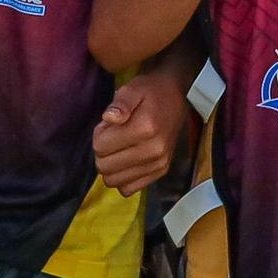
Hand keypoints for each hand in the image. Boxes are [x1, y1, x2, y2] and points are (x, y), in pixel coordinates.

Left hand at [92, 69, 189, 193]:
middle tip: (112, 136)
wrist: (178, 96)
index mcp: (145, 128)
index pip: (100, 146)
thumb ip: (120, 103)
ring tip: (120, 148)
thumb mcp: (132, 89)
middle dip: (102, 151)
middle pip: (104, 166)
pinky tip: (126, 161)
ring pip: (114, 180)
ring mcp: (158, 164)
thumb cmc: (151, 92)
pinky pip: (128, 189)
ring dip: (110, 166)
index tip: (109, 125)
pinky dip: (122, 177)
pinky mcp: (160, 171)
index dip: (98, 134)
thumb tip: (109, 118)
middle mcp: (154, 150)